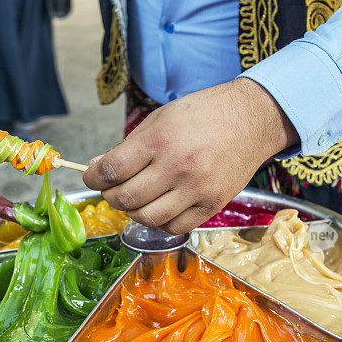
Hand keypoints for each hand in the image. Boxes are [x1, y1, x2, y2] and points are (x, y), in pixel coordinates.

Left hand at [83, 78, 297, 233]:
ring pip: (146, 218)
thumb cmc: (203, 115)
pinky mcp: (211, 205)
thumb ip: (129, 147)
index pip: (111, 170)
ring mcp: (196, 189)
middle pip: (125, 198)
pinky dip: (159, 221)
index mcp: (160, 139)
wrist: (251, 120)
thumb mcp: (160, 118)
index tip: (91, 175)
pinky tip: (160, 206)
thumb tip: (98, 169)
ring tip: (135, 197)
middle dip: (110, 195)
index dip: (93, 177)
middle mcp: (177, 166)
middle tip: (112, 187)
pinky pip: (173, 227)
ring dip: (132, 210)